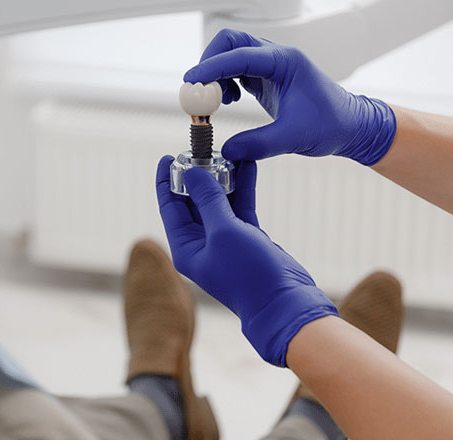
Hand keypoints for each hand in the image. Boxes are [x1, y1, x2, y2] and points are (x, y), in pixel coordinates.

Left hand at [155, 156, 337, 365]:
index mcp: (185, 247)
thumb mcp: (224, 231)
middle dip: (197, 176)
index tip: (167, 156)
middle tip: (202, 149)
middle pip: (193, 202)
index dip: (166, 181)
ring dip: (223, 178)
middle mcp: (202, 244)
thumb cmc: (249, 274)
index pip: (170, 207)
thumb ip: (208, 200)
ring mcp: (225, 241)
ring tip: (226, 152)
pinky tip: (247, 165)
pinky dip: (242, 187)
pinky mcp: (248, 238)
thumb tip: (191, 173)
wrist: (286, 303)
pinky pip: (240, 207)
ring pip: (219, 202)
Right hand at [183, 29, 395, 164]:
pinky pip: (234, 69)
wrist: (351, 127)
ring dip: (215, 73)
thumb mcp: (294, 138)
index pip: (241, 54)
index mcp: (286, 62)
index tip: (193, 82)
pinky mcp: (265, 78)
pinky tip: (228, 101)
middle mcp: (276, 57)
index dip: (213, 67)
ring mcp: (269, 66)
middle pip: (230, 41)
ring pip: (230, 53)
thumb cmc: (333, 125)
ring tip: (216, 102)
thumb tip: (227, 149)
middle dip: (210, 62)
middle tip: (200, 90)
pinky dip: (223, 82)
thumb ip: (258, 144)